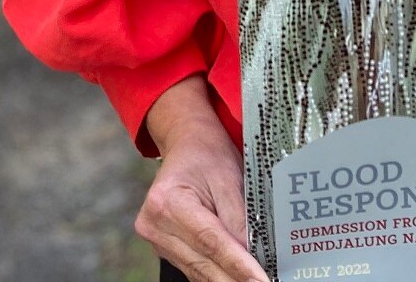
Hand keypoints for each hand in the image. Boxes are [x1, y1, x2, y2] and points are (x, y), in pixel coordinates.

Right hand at [138, 78, 268, 281]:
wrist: (186, 146)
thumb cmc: (208, 156)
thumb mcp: (228, 178)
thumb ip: (239, 218)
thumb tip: (255, 255)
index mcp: (167, 202)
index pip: (210, 240)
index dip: (238, 264)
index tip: (261, 280)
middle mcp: (154, 225)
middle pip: (203, 263)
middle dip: (236, 277)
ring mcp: (156, 240)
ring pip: (198, 271)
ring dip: (228, 279)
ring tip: (256, 280)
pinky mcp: (164, 248)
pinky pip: (195, 268)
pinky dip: (217, 274)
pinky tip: (238, 276)